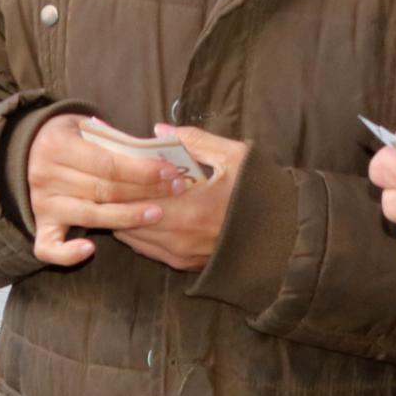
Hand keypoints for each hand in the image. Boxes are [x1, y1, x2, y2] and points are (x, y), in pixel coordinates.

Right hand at [25, 115, 194, 268]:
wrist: (26, 150)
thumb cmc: (68, 138)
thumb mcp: (85, 126)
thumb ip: (115, 138)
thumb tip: (157, 149)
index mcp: (58, 145)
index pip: (108, 163)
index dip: (142, 170)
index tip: (170, 171)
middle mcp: (46, 175)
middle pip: (103, 190)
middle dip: (143, 191)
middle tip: (175, 190)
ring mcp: (42, 203)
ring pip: (89, 216)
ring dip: (125, 218)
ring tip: (156, 214)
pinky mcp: (40, 226)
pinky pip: (48, 247)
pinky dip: (66, 254)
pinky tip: (90, 250)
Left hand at [116, 126, 248, 272]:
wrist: (286, 236)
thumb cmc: (261, 194)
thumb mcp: (235, 157)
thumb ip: (195, 141)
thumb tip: (160, 130)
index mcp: (188, 211)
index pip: (133, 198)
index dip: (117, 181)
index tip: (110, 162)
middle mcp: (178, 239)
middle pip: (125, 220)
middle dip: (115, 199)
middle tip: (109, 178)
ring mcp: (180, 256)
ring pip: (131, 237)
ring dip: (123, 216)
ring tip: (121, 193)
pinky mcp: (184, 266)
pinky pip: (146, 249)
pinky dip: (137, 231)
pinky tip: (137, 213)